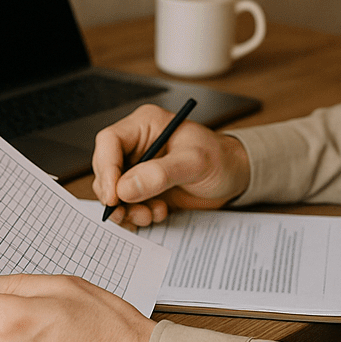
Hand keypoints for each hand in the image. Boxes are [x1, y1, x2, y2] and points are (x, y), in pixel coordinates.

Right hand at [92, 103, 250, 226]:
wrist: (234, 178)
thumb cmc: (220, 159)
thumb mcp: (195, 162)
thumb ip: (160, 174)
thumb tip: (125, 188)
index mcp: (145, 125)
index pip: (109, 142)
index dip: (106, 168)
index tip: (113, 195)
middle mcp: (137, 146)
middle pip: (105, 170)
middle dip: (114, 196)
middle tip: (127, 212)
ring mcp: (138, 169)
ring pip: (113, 192)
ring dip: (126, 210)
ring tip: (149, 215)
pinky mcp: (143, 190)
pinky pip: (125, 206)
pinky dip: (135, 216)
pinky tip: (157, 214)